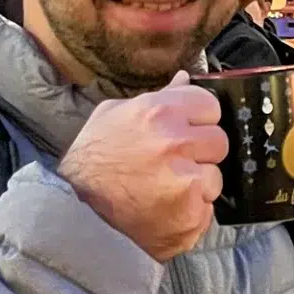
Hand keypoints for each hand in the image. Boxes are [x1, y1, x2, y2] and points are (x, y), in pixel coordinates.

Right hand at [58, 72, 225, 261]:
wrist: (74, 207)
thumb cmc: (95, 157)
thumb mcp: (116, 113)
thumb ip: (159, 96)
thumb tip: (185, 78)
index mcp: (160, 111)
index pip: (211, 106)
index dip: (200, 120)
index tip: (188, 131)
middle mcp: (175, 143)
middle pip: (219, 142)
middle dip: (202, 152)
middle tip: (177, 162)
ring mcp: (184, 181)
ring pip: (216, 178)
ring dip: (198, 185)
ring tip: (169, 189)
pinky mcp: (188, 215)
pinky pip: (208, 209)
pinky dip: (192, 213)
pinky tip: (168, 210)